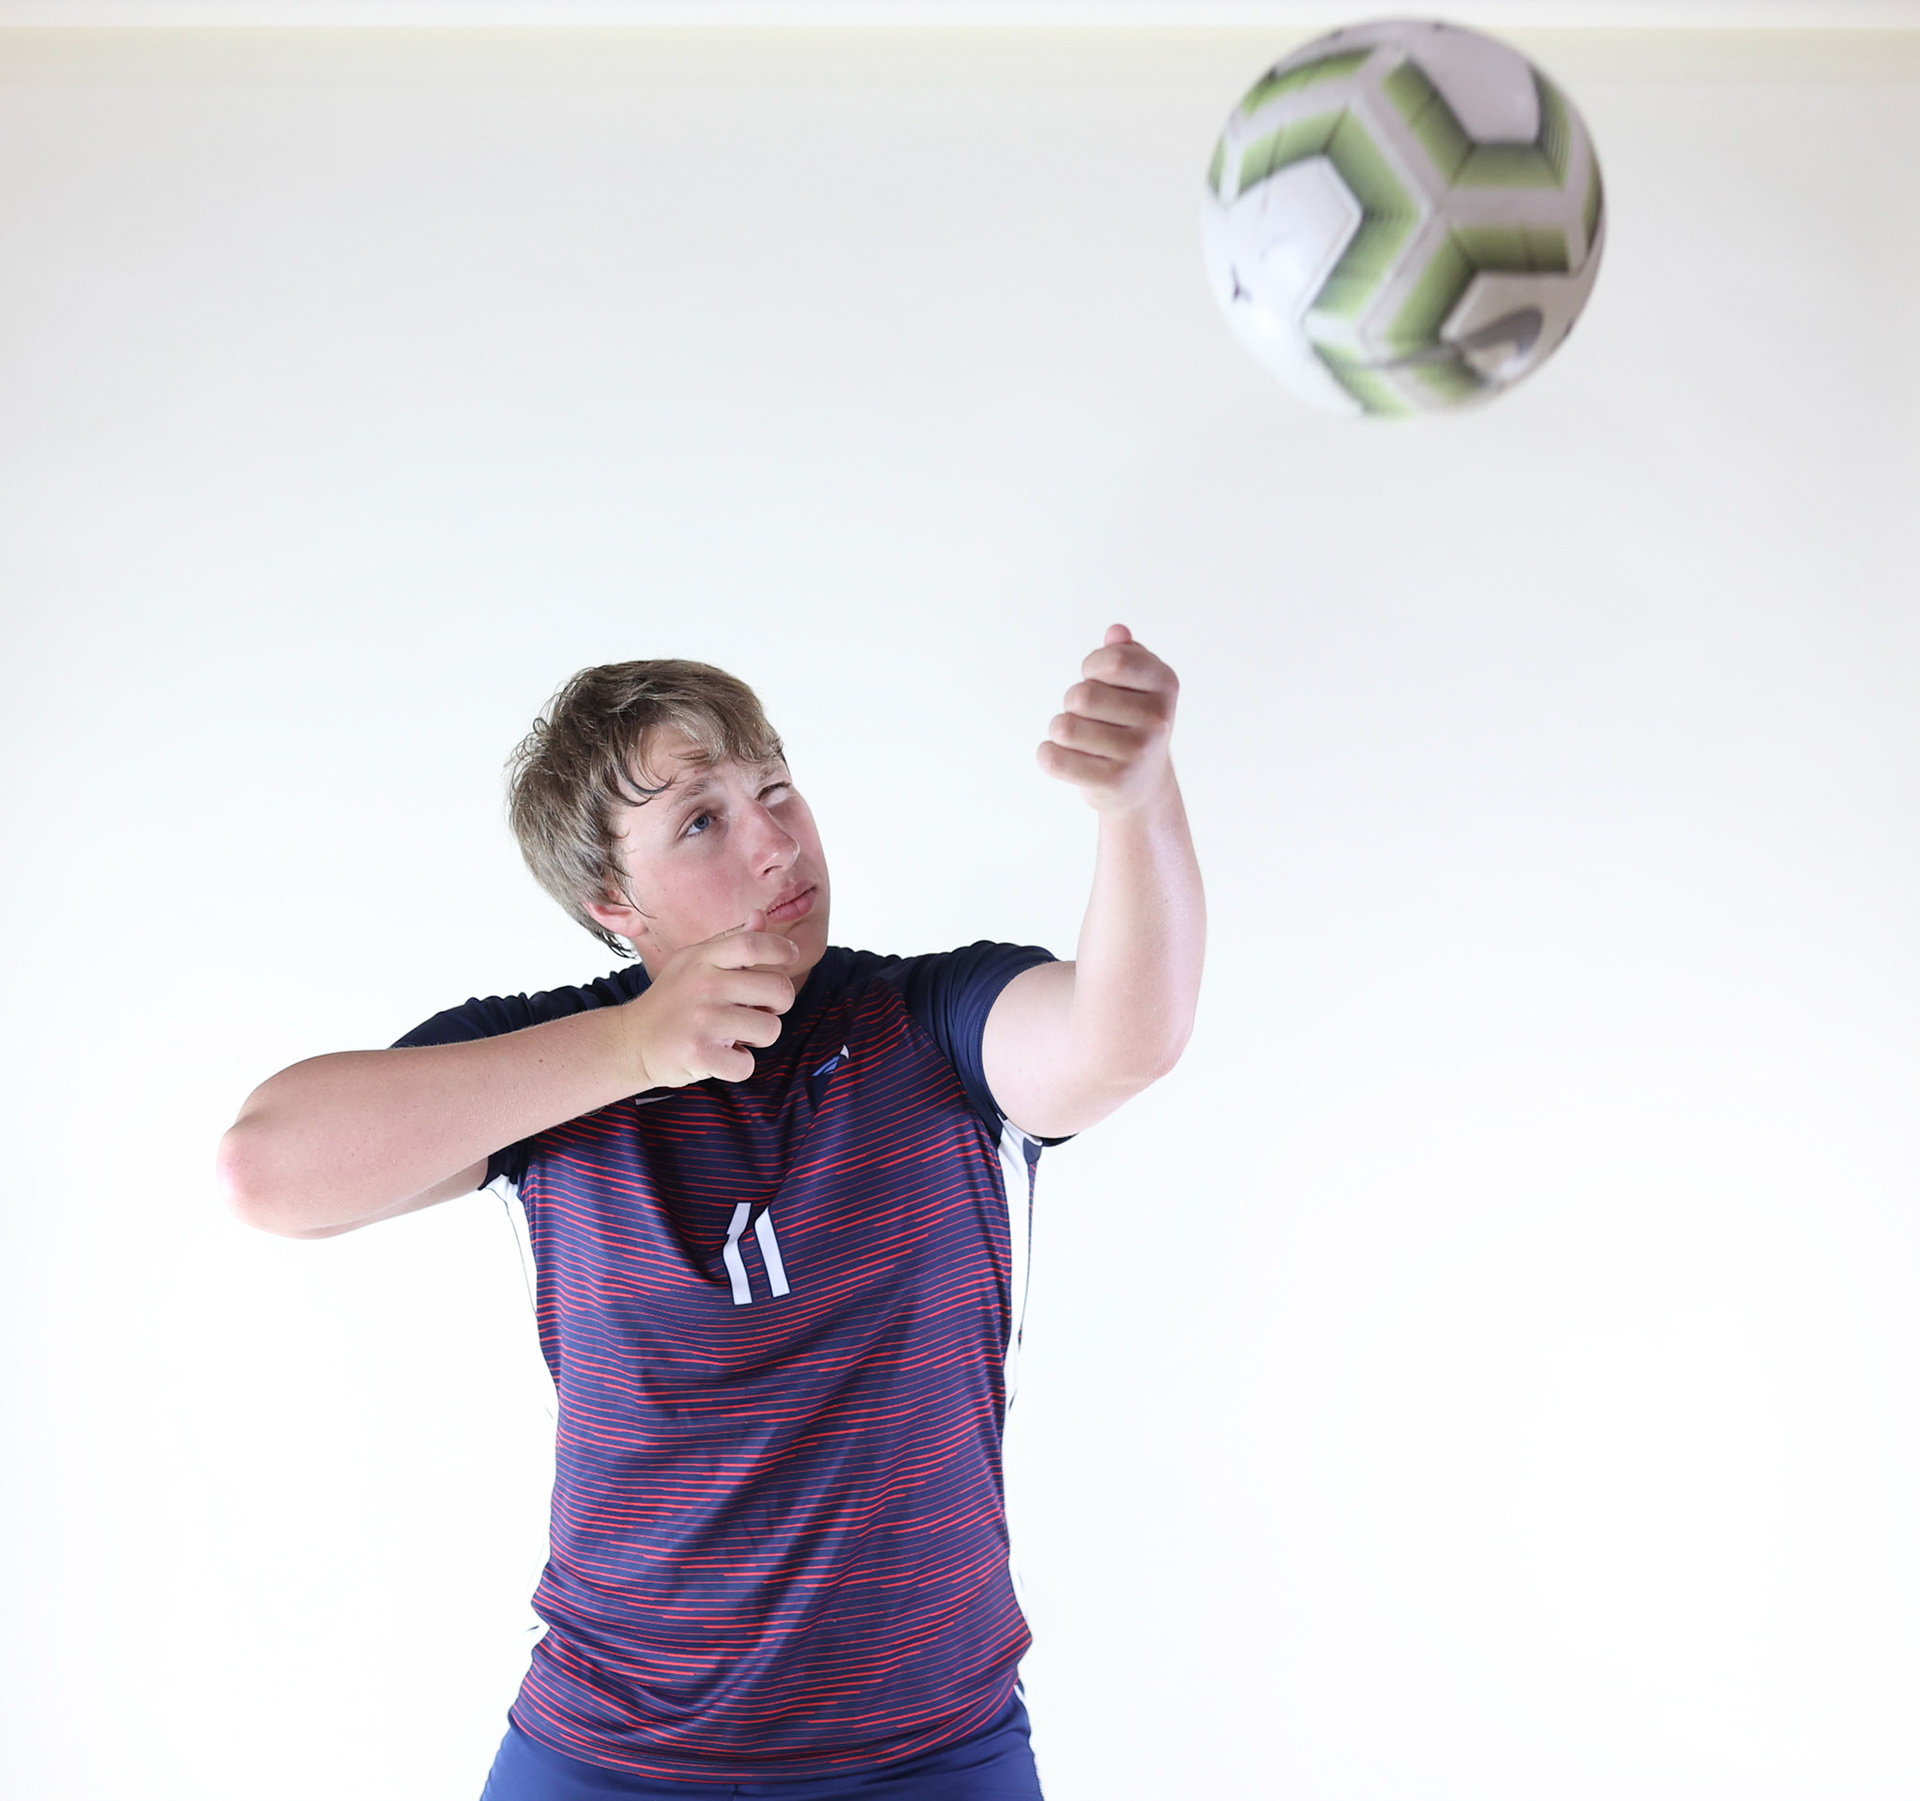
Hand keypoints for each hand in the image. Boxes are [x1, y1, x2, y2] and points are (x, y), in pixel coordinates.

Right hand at [623, 910, 798, 1088]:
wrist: (631, 1040)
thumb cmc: (673, 999)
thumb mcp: (695, 961)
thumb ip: (731, 941)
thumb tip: (760, 916)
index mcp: (703, 958)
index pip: (753, 944)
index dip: (781, 948)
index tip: (790, 956)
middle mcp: (703, 985)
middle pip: (778, 989)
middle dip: (779, 1004)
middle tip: (758, 1009)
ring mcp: (701, 1020)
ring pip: (769, 1029)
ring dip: (758, 1038)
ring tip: (733, 1034)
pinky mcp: (698, 1054)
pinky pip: (746, 1064)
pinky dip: (737, 1065)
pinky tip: (719, 1055)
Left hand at [1037, 624, 1179, 817]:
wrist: (1142, 786)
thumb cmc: (1131, 724)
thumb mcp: (1137, 685)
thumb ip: (1125, 653)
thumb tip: (1116, 632)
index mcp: (1165, 684)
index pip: (1112, 662)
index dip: (1092, 667)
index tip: (1097, 679)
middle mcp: (1158, 718)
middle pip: (1081, 696)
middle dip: (1072, 702)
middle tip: (1087, 715)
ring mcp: (1138, 752)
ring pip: (1063, 728)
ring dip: (1060, 730)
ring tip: (1078, 738)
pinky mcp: (1114, 781)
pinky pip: (1053, 758)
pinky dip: (1048, 755)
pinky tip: (1064, 757)